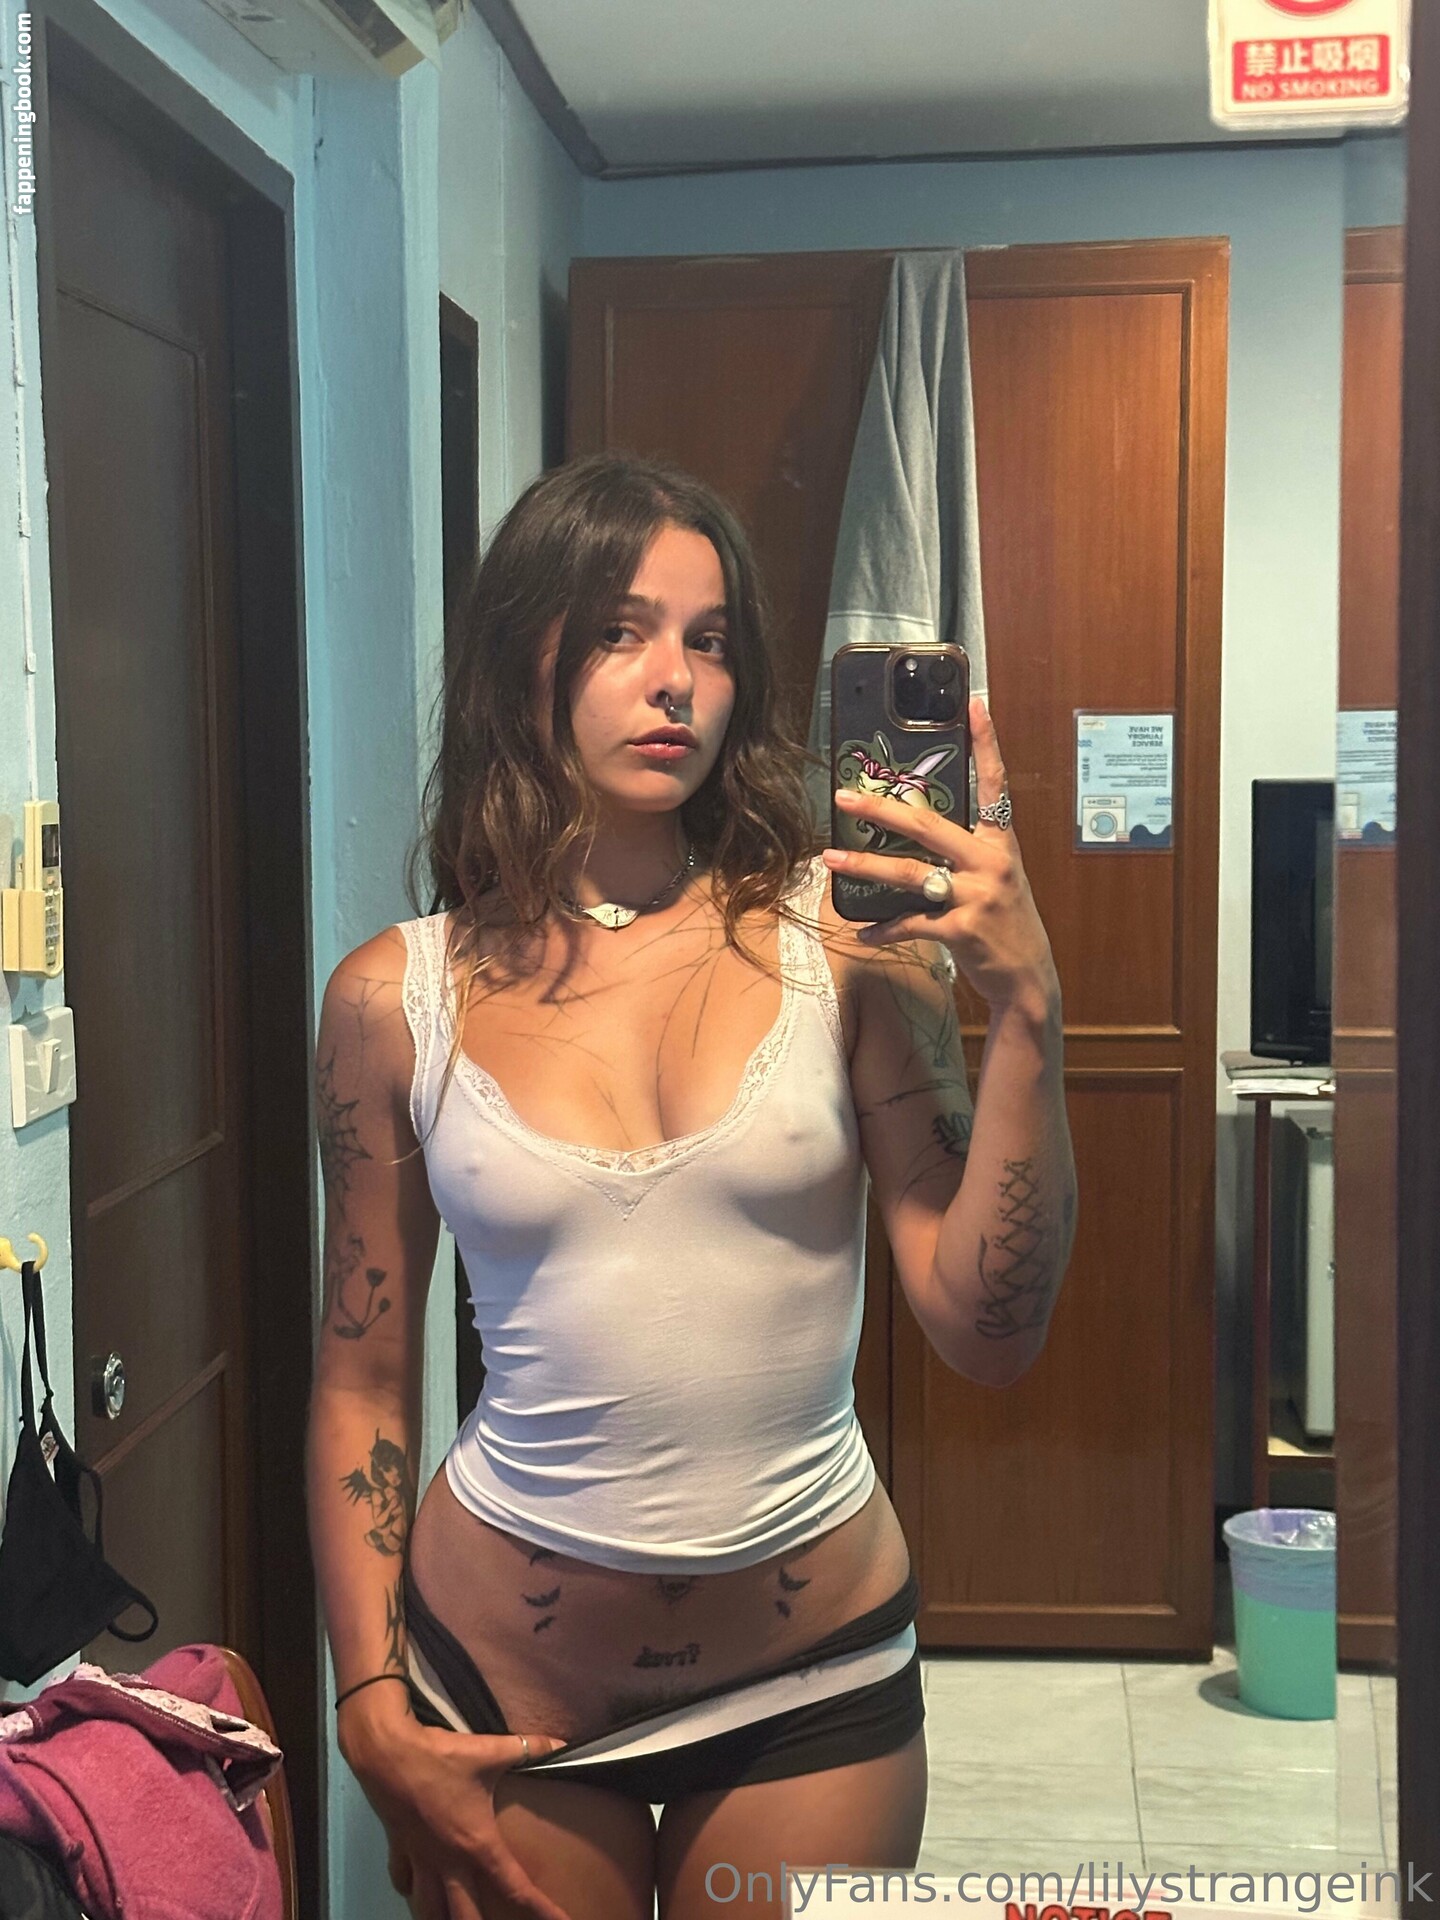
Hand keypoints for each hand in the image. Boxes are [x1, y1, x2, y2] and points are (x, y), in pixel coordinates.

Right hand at [343, 1708, 572, 1919]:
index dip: (542, 1910)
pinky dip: (414, 1893)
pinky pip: (405, 1883)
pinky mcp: (398, 1850)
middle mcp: (448, 1863)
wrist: (387, 1753)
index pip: (516, 1887)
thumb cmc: (440, 1757)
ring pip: (429, 1911)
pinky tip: (419, 1891)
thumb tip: (562, 1742)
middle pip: (466, 1917)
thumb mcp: (490, 1751)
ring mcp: (420, 1860)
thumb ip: (530, 1748)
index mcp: (477, 1845)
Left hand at [823, 695, 1058, 1017]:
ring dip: (866, 865)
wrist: (1027, 977)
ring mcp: (977, 896)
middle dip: (882, 808)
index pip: (995, 783)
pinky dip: (882, 929)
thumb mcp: (995, 878)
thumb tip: (910, 828)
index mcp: (1000, 842)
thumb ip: (962, 853)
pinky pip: (911, 923)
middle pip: (929, 825)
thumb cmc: (1004, 923)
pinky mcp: (962, 930)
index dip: (986, 743)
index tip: (974, 704)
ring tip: (831, 857)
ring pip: (911, 874)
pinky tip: (861, 933)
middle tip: (845, 796)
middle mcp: (990, 862)